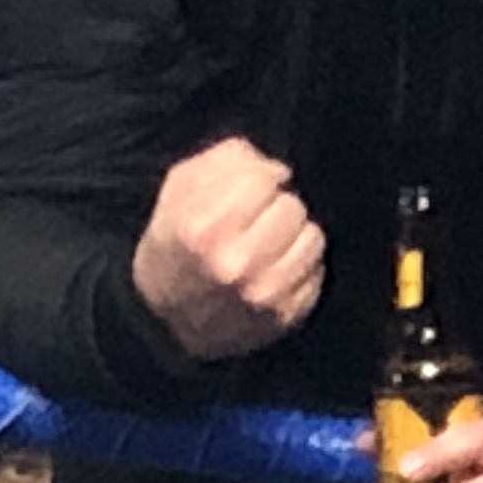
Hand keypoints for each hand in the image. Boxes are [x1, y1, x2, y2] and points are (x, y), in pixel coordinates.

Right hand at [131, 135, 322, 360]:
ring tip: (271, 242)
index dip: (266, 175)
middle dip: (278, 206)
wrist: (165, 320)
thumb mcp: (178, 193)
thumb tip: (269, 163)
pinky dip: (302, 267)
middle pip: (292, 208)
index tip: (261, 183)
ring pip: (313, 239)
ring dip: (296, 235)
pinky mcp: (285, 316)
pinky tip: (276, 269)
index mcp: (201, 230)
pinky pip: (316, 273)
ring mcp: (263, 295)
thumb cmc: (175, 245)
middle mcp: (234, 265)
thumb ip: (222, 162)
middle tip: (261, 217)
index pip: (264, 180)